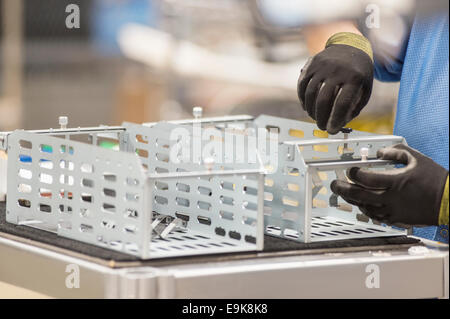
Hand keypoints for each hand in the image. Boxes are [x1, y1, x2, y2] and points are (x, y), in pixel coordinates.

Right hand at [297, 43, 372, 133]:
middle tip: (321, 127)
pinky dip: (303, 99)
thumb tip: (339, 125)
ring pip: (311, 93)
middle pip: (324, 100)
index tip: (331, 130)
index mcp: (354, 77)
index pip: (342, 103)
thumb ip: (354, 107)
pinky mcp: (312, 64)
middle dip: (321, 117)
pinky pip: (303, 85)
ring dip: (311, 110)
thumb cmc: (358, 73)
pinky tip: (306, 108)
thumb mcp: (364, 88)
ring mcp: (323, 66)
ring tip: (314, 118)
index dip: (335, 120)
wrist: (350, 46)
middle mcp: (337, 70)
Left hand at [330, 144, 448, 225]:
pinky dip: (365, 210)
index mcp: (395, 181)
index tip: (350, 170)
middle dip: (343, 189)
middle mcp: (391, 198)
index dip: (353, 173)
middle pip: (359, 195)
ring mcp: (393, 211)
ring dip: (352, 200)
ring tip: (344, 194)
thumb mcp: (416, 158)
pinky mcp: (396, 219)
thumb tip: (379, 151)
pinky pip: (375, 217)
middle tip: (334, 184)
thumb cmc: (435, 179)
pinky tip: (361, 205)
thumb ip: (396, 152)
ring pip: (364, 207)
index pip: (366, 178)